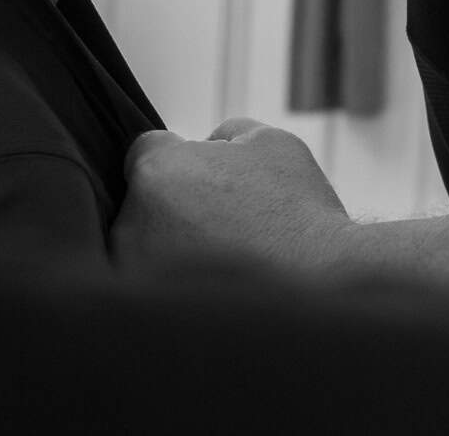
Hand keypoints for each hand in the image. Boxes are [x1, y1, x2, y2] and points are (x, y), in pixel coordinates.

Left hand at [111, 117, 352, 272]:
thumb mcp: (272, 143)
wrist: (316, 282)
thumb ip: (228, 133)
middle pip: (145, 202)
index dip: (182, 160)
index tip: (211, 179)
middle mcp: (132, 222)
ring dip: (175, 246)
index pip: (146, 151)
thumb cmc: (295, 210)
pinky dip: (180, 285)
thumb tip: (209, 142)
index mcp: (158, 171)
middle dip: (177, 205)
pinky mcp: (146, 314)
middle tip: (227, 220)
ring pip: (147, 246)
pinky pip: (156, 287)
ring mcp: (134, 273)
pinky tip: (219, 284)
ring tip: (228, 256)